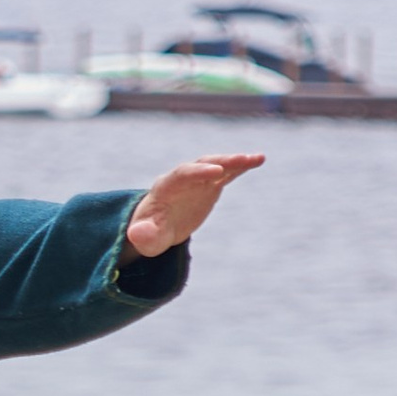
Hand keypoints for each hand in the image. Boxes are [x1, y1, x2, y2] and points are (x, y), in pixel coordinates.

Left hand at [125, 151, 263, 258]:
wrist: (156, 225)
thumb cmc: (149, 231)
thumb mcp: (145, 237)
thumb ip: (143, 235)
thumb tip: (137, 235)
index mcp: (166, 187)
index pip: (183, 174)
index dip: (199, 172)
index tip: (216, 171)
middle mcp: (183, 178)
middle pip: (202, 164)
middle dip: (221, 162)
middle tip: (241, 160)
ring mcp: (198, 179)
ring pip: (217, 165)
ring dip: (235, 161)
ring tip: (257, 158)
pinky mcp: (210, 185)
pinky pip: (227, 173)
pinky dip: (241, 167)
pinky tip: (258, 160)